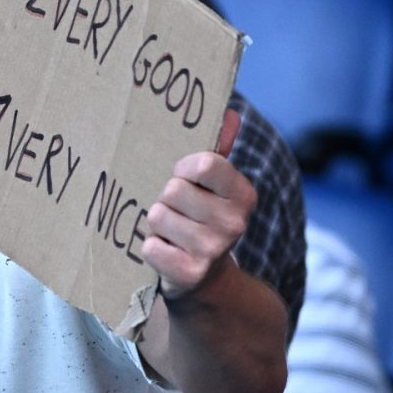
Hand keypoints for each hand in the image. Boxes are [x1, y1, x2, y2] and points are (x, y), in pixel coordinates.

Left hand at [143, 106, 256, 298]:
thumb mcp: (214, 185)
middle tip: (176, 211)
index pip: (204, 163)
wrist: (204, 279)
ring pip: (157, 216)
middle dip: (165, 198)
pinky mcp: (189, 274)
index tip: (183, 176)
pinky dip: (150, 247)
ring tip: (170, 232)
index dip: (183, 167)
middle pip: (173, 189)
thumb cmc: (201, 218)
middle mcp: (234, 223)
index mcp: (243, 195)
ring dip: (155, 224)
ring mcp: (213, 251)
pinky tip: (166, 251)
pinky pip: (149, 246)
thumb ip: (218, 148)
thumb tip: (230, 112)